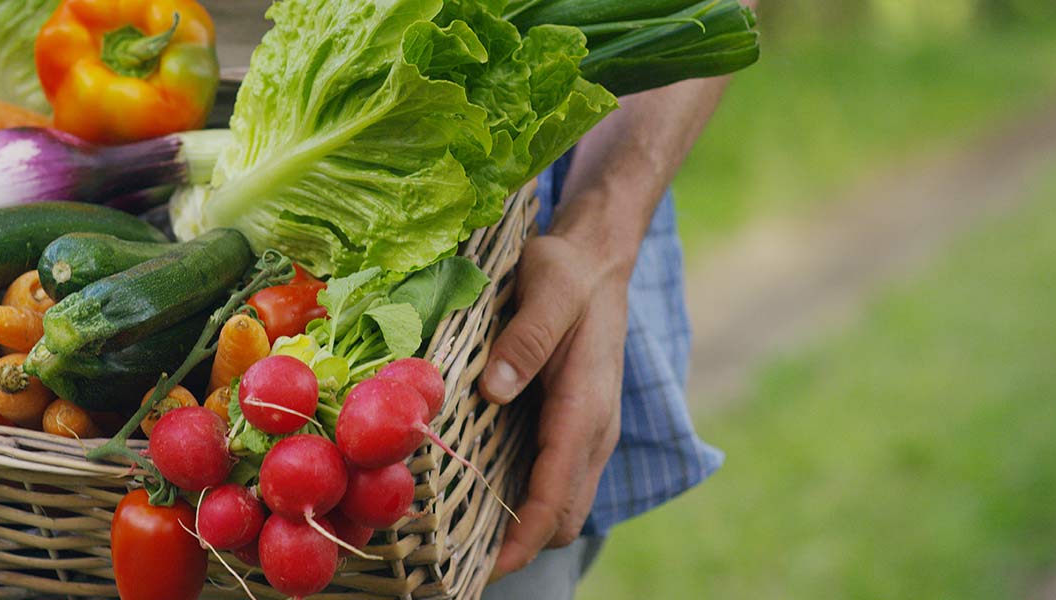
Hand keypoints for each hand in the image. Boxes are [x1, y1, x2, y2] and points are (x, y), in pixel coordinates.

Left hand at [480, 233, 628, 579]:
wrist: (597, 257)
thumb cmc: (568, 271)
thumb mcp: (548, 288)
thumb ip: (526, 339)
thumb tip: (494, 391)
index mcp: (586, 406)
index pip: (558, 495)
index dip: (523, 540)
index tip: (484, 570)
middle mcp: (594, 430)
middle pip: (564, 517)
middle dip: (520, 548)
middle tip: (458, 562)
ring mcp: (588, 431)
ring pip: (564, 505)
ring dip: (524, 530)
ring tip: (463, 541)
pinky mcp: (575, 425)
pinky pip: (556, 481)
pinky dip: (528, 503)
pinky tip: (482, 497)